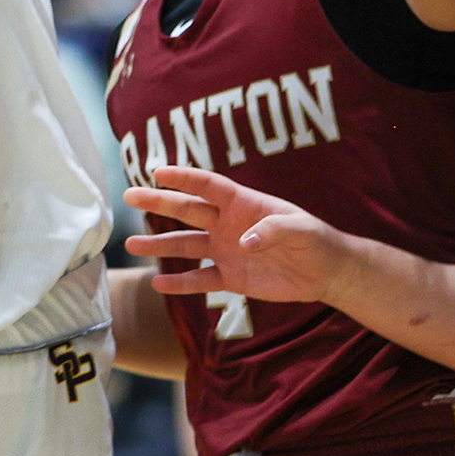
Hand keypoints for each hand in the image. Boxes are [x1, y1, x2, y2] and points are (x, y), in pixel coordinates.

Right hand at [125, 166, 343, 304]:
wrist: (325, 272)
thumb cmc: (315, 240)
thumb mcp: (301, 230)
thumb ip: (273, 231)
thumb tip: (242, 243)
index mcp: (243, 204)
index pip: (208, 186)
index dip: (184, 178)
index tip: (158, 172)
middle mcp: (227, 224)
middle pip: (187, 210)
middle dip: (158, 202)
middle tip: (130, 196)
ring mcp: (226, 250)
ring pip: (186, 245)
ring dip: (159, 245)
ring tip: (131, 246)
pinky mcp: (231, 278)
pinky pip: (200, 279)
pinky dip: (180, 282)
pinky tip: (158, 284)